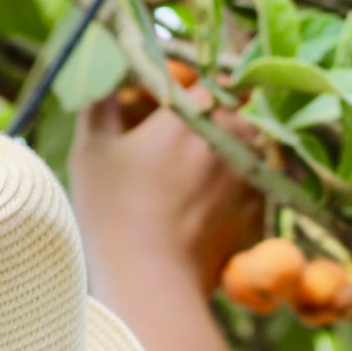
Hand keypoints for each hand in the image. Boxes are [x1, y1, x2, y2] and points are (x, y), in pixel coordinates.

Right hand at [70, 84, 263, 295]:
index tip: (180, 97)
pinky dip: (239, 188)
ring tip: (201, 171)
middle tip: (188, 136)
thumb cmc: (114, 210)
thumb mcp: (92, 148)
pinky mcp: (259, 213)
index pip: (210, 79)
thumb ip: (101, 100)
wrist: (152, 280)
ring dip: (233, 151)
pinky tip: (208, 205)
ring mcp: (251, 177)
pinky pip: (256, 186)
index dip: (197, 86)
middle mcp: (232, 138)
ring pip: (252, 148)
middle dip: (219, 117)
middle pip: (238, 112)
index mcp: (193, 113)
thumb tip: (102, 69)